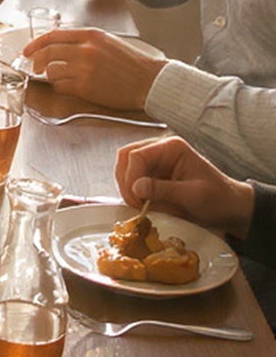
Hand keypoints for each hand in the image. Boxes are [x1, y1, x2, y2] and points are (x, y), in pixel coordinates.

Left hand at [22, 28, 165, 109]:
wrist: (150, 81)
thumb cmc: (131, 63)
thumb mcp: (108, 41)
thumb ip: (84, 41)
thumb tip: (59, 45)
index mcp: (90, 35)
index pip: (53, 36)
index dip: (35, 43)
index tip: (27, 50)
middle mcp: (85, 50)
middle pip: (47, 53)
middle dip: (35, 61)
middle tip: (33, 66)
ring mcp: (84, 69)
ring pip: (51, 71)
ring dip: (51, 75)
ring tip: (60, 78)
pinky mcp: (85, 87)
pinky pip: (61, 87)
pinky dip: (61, 87)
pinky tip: (70, 87)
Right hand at [115, 136, 254, 238]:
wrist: (231, 208)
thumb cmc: (218, 199)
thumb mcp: (193, 196)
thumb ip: (163, 190)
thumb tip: (135, 187)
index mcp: (171, 148)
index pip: (137, 155)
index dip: (131, 178)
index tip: (137, 201)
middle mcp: (160, 150)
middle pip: (126, 158)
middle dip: (126, 182)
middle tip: (135, 204)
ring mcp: (156, 162)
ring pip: (125, 168)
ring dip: (128, 188)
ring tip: (141, 206)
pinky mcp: (154, 174)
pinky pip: (132, 179)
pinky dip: (133, 192)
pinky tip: (145, 205)